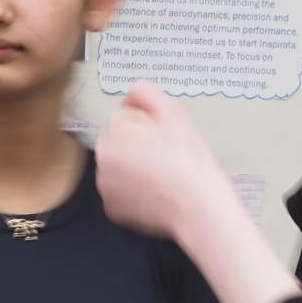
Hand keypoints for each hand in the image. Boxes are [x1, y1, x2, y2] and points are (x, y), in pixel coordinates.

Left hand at [94, 83, 237, 239]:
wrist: (198, 207)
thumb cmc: (190, 162)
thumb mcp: (175, 114)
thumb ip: (147, 93)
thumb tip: (129, 95)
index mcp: (116, 131)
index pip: (124, 117)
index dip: (148, 125)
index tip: (165, 138)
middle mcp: (103, 159)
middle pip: (117, 142)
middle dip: (135, 145)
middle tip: (164, 156)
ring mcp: (105, 187)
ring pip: (117, 168)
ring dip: (132, 168)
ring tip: (161, 175)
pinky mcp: (112, 210)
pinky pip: (120, 193)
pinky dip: (133, 193)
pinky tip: (155, 192)